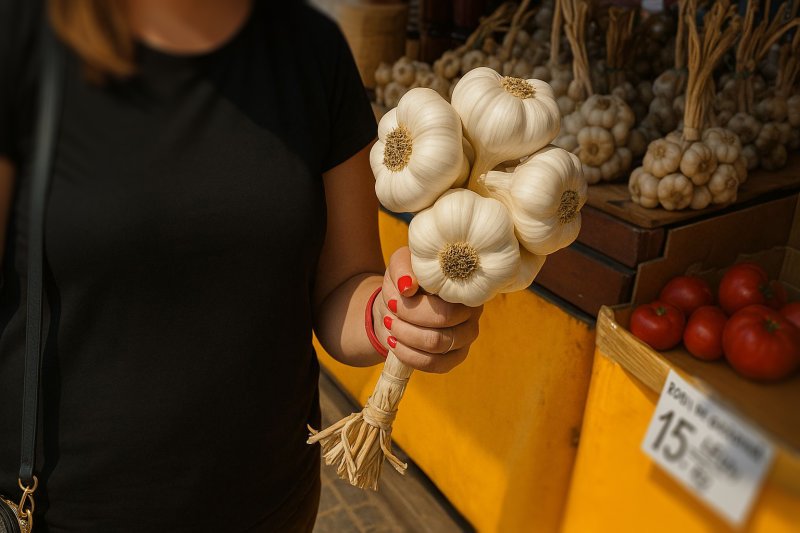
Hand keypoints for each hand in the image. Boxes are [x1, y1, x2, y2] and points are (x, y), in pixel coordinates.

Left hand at [372, 247, 482, 372]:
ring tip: (390, 323)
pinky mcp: (455, 357)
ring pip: (437, 344)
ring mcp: (466, 337)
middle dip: (408, 316)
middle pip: (443, 320)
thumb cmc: (405, 280)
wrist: (399, 304)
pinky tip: (394, 342)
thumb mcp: (400, 264)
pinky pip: (434, 364)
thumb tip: (408, 288)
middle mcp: (472, 312)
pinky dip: (408, 355)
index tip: (398, 293)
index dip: (417, 302)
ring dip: (406, 335)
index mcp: (464, 285)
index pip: (448, 297)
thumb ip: (403, 268)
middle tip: (391, 308)